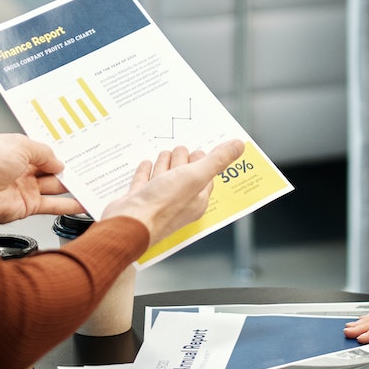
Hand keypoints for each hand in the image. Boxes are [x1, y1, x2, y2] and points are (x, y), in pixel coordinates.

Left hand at [0, 134, 80, 224]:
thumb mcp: (20, 145)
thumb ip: (44, 152)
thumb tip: (58, 162)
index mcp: (16, 150)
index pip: (42, 150)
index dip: (57, 150)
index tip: (76, 150)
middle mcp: (21, 169)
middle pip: (50, 168)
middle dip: (68, 167)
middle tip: (88, 166)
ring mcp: (25, 188)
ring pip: (54, 186)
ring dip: (71, 186)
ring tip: (90, 182)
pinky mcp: (28, 205)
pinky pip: (52, 205)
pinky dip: (68, 206)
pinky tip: (81, 203)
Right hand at [101, 140, 244, 244]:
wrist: (130, 222)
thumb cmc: (164, 204)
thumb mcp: (195, 176)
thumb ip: (217, 160)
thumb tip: (239, 146)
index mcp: (196, 200)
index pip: (205, 178)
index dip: (204, 163)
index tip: (201, 149)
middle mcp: (178, 202)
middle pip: (184, 177)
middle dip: (183, 161)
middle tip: (182, 148)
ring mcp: (157, 201)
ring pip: (164, 178)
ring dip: (165, 165)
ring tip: (166, 152)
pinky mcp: (138, 200)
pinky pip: (144, 183)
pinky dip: (146, 172)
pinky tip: (146, 163)